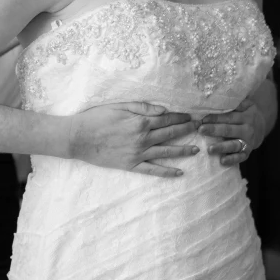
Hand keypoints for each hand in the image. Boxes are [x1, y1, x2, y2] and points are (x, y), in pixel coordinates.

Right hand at [69, 102, 200, 176]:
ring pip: (166, 151)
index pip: (167, 119)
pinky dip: (167, 171)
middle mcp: (143, 138)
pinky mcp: (131, 165)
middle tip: (200, 129)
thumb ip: (142, 107)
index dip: (181, 117)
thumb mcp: (119, 106)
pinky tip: (179, 173)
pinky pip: (153, 170)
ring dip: (183, 150)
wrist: (79, 138)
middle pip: (170, 134)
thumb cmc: (97, 118)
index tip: (192, 116)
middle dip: (187, 130)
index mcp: (141, 122)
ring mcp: (138, 154)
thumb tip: (163, 110)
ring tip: (196, 151)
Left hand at [198, 99, 265, 165]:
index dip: (216, 117)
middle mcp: (247, 129)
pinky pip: (240, 157)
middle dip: (214, 130)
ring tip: (210, 149)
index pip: (229, 116)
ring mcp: (248, 142)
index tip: (203, 119)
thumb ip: (234, 103)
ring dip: (222, 147)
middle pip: (229, 129)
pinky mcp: (247, 152)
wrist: (262, 126)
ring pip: (234, 145)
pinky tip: (222, 161)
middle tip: (201, 130)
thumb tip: (215, 98)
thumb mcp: (245, 105)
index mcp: (246, 116)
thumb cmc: (246, 114)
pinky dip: (232, 160)